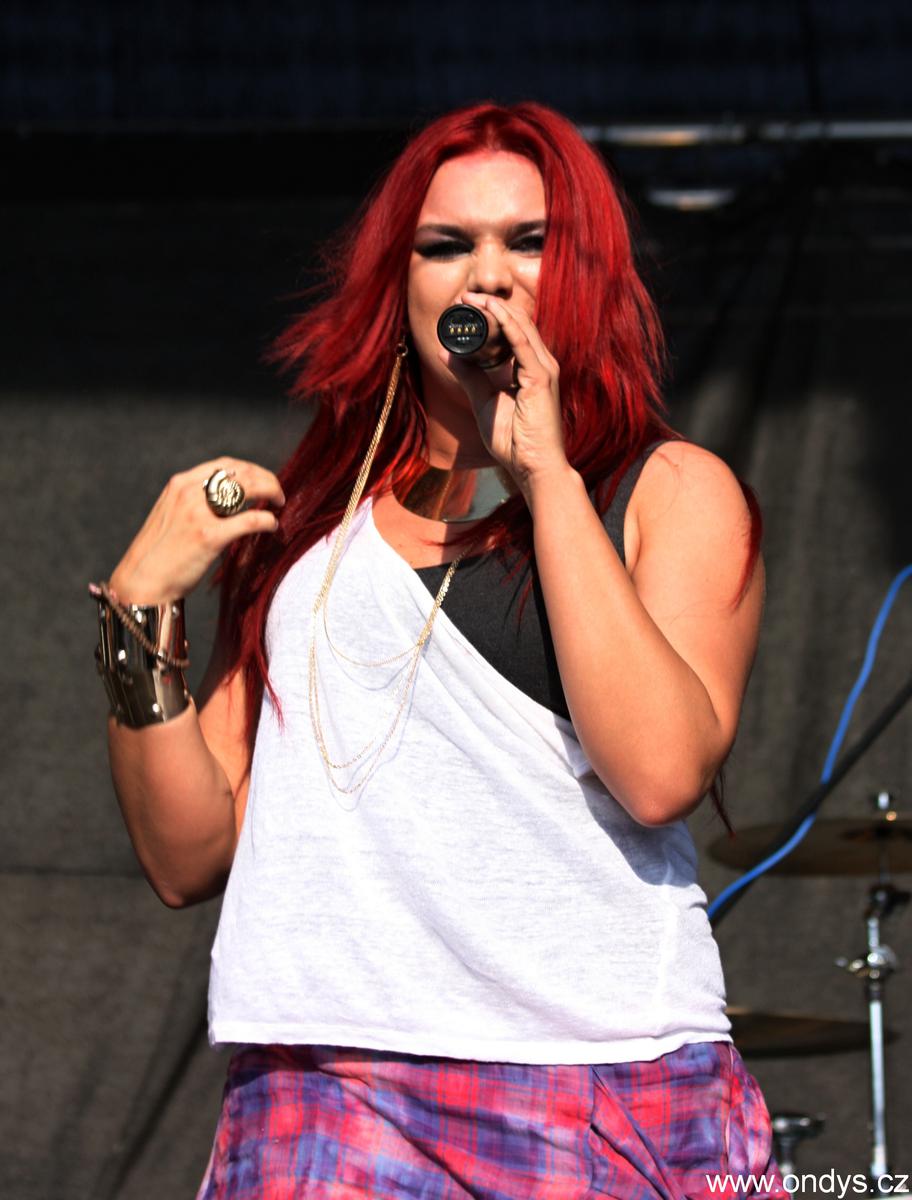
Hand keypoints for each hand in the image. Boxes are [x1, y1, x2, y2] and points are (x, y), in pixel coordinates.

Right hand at [107, 456, 285, 603]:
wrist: (143, 581)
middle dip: (267, 479)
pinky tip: (272, 526)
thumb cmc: (160, 553)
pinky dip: (267, 521)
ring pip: (248, 489)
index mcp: (180, 484)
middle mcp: (189, 492)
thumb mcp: (171, 515)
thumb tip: (227, 500)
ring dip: (271, 492)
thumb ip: (195, 502)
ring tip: (279, 503)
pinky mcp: (209, 536)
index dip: (251, 469)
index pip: (225, 464)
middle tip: (278, 493)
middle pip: (242, 472)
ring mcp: (199, 513)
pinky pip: (250, 520)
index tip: (263, 479)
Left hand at [439, 292, 569, 499]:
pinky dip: (506, 324)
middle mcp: (540, 364)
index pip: (513, 332)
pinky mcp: (541, 378)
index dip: (491, 315)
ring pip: (520, 327)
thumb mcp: (483, 403)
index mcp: (529, 369)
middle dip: (490, 305)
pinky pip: (522, 343)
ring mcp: (544, 369)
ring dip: (495, 309)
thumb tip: (447, 352)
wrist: (533, 467)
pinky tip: (490, 311)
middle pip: (517, 323)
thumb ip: (468, 377)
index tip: (466, 306)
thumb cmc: (514, 442)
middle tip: (464, 296)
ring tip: (471, 298)